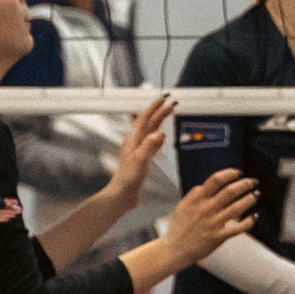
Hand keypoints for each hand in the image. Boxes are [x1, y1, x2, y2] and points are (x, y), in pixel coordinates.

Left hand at [105, 95, 173, 210]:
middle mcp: (136, 142)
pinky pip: (152, 142)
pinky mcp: (142, 157)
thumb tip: (159, 133)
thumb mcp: (139, 160)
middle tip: (172, 105)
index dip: (154, 107)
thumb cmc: (127, 179)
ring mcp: (139, 149)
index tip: (164, 99)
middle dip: (160, 112)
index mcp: (134, 140)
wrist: (122, 194)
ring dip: (160, 121)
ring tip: (169, 115)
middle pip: (149, 122)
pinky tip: (162, 137)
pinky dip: (159, 136)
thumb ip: (149, 146)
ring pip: (151, 130)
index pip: (145, 118)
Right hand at [164, 168, 257, 262]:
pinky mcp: (218, 237)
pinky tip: (255, 216)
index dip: (230, 173)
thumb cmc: (178, 228)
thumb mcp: (182, 207)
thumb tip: (202, 185)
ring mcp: (213, 223)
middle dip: (245, 184)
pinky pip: (238, 228)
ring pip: (237, 208)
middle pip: (230, 191)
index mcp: (197, 199)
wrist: (174, 250)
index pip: (216, 180)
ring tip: (256, 195)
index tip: (238, 173)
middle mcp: (206, 209)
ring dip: (249, 199)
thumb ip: (193, 195)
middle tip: (254, 182)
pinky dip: (249, 222)